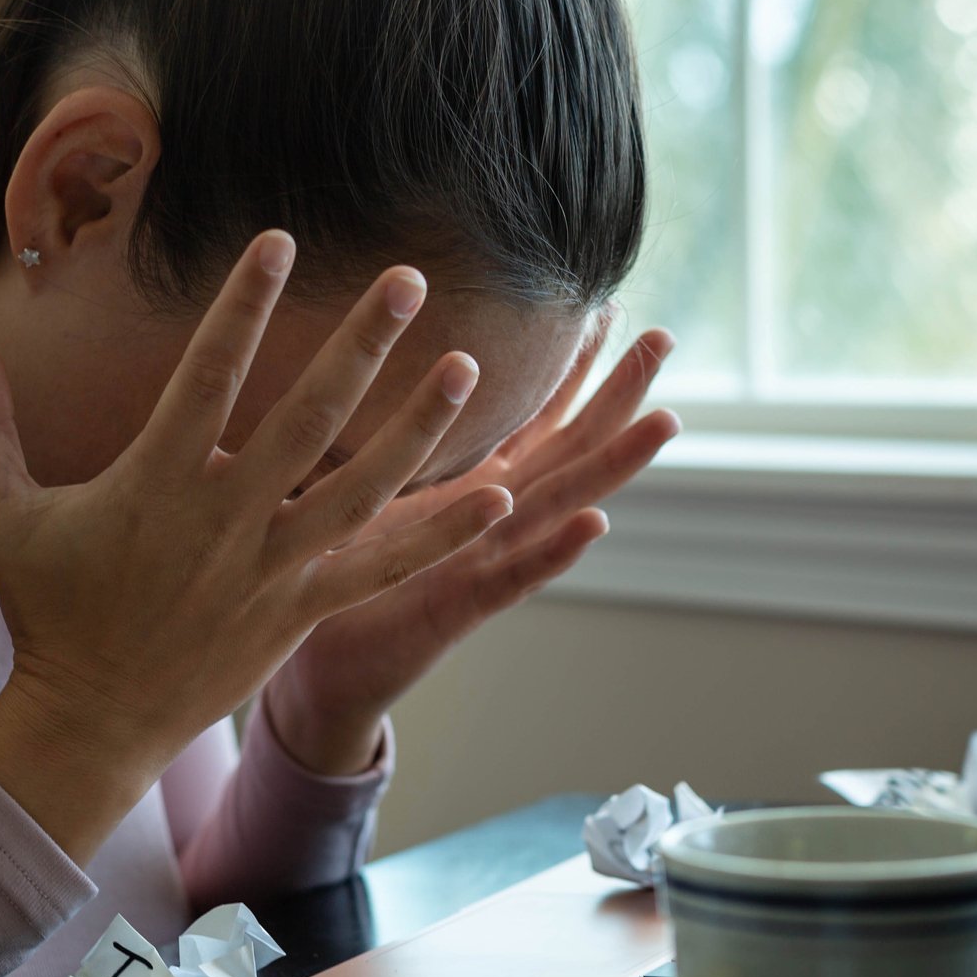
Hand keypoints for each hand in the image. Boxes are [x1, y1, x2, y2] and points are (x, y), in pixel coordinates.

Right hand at [0, 231, 512, 861]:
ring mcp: (271, 566)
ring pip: (361, 487)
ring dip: (418, 426)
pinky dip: (441, 535)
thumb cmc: (47, 611)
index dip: (245, 301)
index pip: (210, 370)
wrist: (88, 720)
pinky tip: (501, 499)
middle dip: (360, 345)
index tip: (281, 240)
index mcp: (157, 479)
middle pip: (308, 418)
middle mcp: (225, 514)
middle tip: (409, 281)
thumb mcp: (1, 513)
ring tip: (466, 366)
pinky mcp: (300, 611)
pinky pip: (383, 569)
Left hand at [263, 321, 678, 774]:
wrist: (311, 671)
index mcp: (465, 485)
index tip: (604, 305)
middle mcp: (489, 519)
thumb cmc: (324, 571)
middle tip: (661, 336)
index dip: (570, 364)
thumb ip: (366, 429)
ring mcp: (482, 563)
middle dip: (616, 394)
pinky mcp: (459, 609)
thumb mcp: (349, 483)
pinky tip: (593, 523)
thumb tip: (340, 349)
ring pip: (561, 505)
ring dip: (615, 464)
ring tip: (664, 420)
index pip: (533, 414)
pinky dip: (554, 551)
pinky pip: (514, 577)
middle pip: (569, 446)